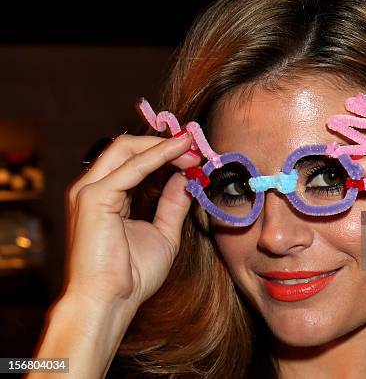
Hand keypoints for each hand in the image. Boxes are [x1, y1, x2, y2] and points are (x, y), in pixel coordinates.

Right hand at [65, 132, 199, 310]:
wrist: (109, 303)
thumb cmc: (131, 276)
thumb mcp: (162, 233)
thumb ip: (172, 204)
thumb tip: (186, 178)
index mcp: (106, 195)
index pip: (133, 159)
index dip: (164, 152)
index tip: (194, 153)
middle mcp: (92, 188)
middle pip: (127, 147)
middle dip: (164, 143)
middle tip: (196, 147)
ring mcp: (89, 190)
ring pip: (126, 149)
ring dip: (164, 146)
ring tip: (192, 148)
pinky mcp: (93, 197)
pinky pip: (131, 167)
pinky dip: (158, 156)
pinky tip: (180, 154)